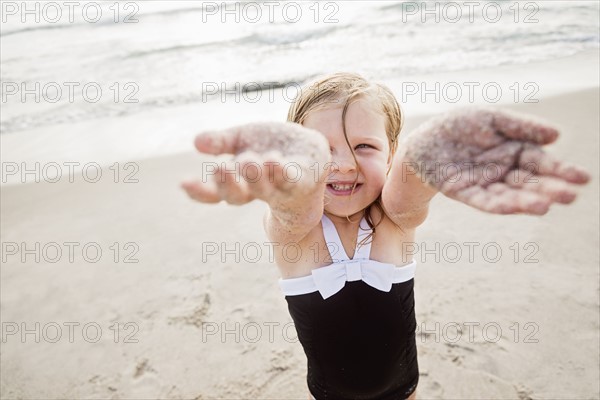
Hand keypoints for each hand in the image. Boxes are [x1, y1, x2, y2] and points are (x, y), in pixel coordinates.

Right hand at [181, 122, 329, 204]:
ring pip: (265, 190)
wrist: (312, 154)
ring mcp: (281, 188)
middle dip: (228, 184)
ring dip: (256, 177)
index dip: (199, 191)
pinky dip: (282, 172)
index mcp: (239, 182)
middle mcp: (258, 190)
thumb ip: (222, 141)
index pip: (215, 193)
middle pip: (238, 196)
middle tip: (220, 168)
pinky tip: (274, 160)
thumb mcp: (243, 139)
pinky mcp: (303, 179)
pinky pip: (291, 179)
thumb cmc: (273, 148)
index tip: (183, 182)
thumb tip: (196, 141)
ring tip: (250, 161)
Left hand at [403, 107, 589, 214]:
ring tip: (545, 206)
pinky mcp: (463, 192)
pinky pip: (481, 200)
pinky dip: (496, 204)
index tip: (582, 178)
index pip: (542, 163)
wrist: (424, 138)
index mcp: (515, 152)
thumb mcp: (491, 118)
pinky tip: (511, 208)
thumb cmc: (460, 126)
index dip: (561, 171)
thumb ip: (521, 126)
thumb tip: (556, 135)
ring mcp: (484, 184)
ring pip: (509, 196)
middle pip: (530, 183)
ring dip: (526, 202)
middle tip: (570, 196)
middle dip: (549, 190)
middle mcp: (503, 172)